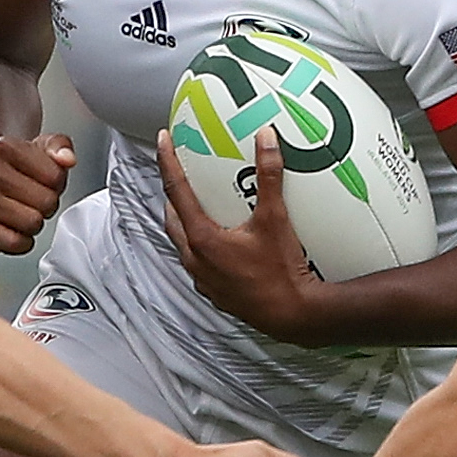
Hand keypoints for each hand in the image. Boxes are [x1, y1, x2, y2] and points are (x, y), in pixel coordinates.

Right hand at [0, 133, 73, 253]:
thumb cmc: (18, 168)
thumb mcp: (42, 146)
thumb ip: (60, 146)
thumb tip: (66, 159)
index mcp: (4, 147)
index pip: (55, 176)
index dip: (57, 182)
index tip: (45, 179)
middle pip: (46, 201)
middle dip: (48, 203)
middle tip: (35, 198)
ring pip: (32, 223)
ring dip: (35, 222)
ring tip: (25, 211)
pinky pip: (14, 243)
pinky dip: (22, 241)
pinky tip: (17, 229)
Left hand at [159, 130, 324, 341]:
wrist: (292, 314)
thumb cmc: (281, 273)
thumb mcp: (275, 219)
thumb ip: (269, 176)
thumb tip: (266, 142)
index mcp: (202, 239)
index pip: (177, 191)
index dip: (168, 162)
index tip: (163, 142)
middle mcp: (196, 260)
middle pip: (173, 219)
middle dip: (172, 194)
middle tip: (179, 174)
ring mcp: (204, 279)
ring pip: (183, 243)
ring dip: (184, 222)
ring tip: (196, 206)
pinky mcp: (215, 292)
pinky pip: (198, 263)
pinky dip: (200, 246)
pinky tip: (219, 241)